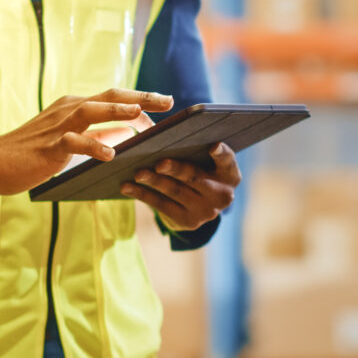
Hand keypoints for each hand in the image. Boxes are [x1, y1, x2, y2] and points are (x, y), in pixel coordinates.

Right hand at [0, 89, 172, 194]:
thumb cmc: (34, 152)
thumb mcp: (71, 141)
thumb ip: (97, 136)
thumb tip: (125, 136)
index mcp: (75, 107)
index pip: (113, 97)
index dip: (140, 98)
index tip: (165, 102)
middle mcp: (68, 110)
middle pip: (108, 96)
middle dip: (139, 97)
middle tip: (167, 101)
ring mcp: (57, 126)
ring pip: (90, 111)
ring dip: (116, 111)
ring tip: (139, 114)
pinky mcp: (48, 147)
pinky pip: (73, 143)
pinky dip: (92, 147)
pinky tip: (110, 155)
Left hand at [121, 143, 240, 231]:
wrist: (199, 206)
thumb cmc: (199, 171)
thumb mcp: (204, 161)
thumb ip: (194, 148)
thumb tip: (159, 135)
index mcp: (230, 175)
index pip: (227, 161)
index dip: (222, 153)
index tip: (213, 145)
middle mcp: (222, 195)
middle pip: (195, 178)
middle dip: (176, 169)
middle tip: (159, 163)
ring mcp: (205, 211)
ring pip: (175, 192)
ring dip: (154, 181)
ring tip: (138, 173)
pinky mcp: (187, 222)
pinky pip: (162, 206)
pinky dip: (142, 194)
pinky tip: (127, 186)